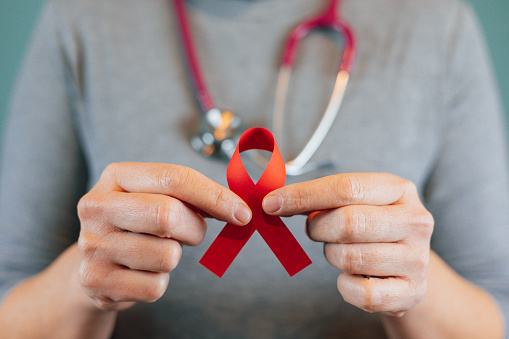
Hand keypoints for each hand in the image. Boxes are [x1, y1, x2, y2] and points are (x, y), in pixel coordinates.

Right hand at [77, 162, 250, 309]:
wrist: (94, 261)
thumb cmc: (138, 222)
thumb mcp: (156, 197)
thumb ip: (192, 196)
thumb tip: (238, 209)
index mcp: (116, 177)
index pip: (173, 178)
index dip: (214, 195)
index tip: (242, 212)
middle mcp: (97, 207)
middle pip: (168, 215)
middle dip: (194, 229)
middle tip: (192, 232)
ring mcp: (92, 245)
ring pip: (167, 255)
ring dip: (174, 257)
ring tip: (156, 250)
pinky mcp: (95, 281)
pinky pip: (155, 287)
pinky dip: (159, 282)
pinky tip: (143, 273)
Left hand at [262, 173, 432, 315]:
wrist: (408, 264)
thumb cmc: (371, 226)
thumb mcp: (355, 202)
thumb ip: (320, 198)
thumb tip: (275, 201)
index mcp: (399, 189)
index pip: (346, 187)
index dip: (303, 195)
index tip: (271, 203)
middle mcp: (416, 221)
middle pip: (347, 222)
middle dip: (318, 229)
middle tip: (315, 231)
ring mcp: (417, 258)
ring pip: (349, 258)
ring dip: (332, 256)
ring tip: (342, 251)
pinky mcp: (413, 292)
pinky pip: (361, 293)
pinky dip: (345, 287)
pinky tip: (351, 277)